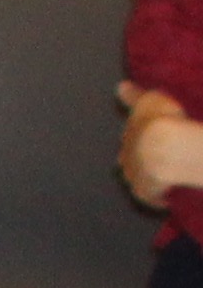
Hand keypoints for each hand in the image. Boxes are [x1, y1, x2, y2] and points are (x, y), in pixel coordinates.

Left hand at [123, 83, 202, 207]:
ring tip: (160, 180)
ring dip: (147, 181)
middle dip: (140, 161)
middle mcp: (124, 161)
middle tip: (155, 159)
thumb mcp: (149, 100)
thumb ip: (134, 96)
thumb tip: (119, 87)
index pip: (129, 141)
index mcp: (126, 139)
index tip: (147, 141)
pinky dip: (157, 199)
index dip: (140, 140)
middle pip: (130, 162)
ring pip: (138, 181)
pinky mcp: (147, 194)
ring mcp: (134, 179)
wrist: (167, 148)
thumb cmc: (159, 120)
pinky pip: (151, 199)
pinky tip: (164, 201)